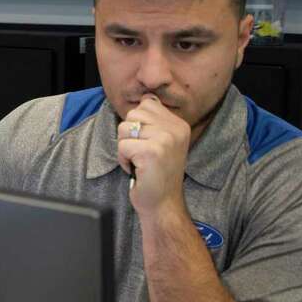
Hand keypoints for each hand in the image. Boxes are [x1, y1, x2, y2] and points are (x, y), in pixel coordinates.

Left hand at [117, 94, 190, 216]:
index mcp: (179, 124)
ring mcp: (165, 140)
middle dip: (129, 136)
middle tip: (142, 154)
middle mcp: (175, 129)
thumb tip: (146, 97)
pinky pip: (122, 146)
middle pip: (133, 115)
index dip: (138, 124)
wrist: (164, 204)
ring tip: (140, 161)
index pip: (147, 104)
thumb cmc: (157, 174)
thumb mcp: (163, 142)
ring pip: (125, 129)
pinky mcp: (152, 152)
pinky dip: (124, 160)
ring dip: (125, 148)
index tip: (148, 143)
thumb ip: (155, 121)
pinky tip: (138, 170)